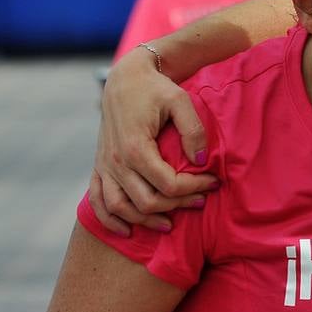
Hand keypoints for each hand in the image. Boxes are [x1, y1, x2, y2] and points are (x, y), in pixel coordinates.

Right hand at [90, 46, 216, 235]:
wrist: (125, 79)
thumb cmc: (156, 89)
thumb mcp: (181, 100)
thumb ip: (193, 130)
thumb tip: (199, 162)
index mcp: (136, 147)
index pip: (168, 184)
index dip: (194, 188)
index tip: (213, 182)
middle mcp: (116, 161)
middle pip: (147, 201)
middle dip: (177, 206)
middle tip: (201, 202)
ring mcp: (105, 166)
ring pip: (121, 208)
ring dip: (145, 221)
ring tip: (170, 224)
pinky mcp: (99, 166)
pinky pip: (97, 201)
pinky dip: (109, 220)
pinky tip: (126, 231)